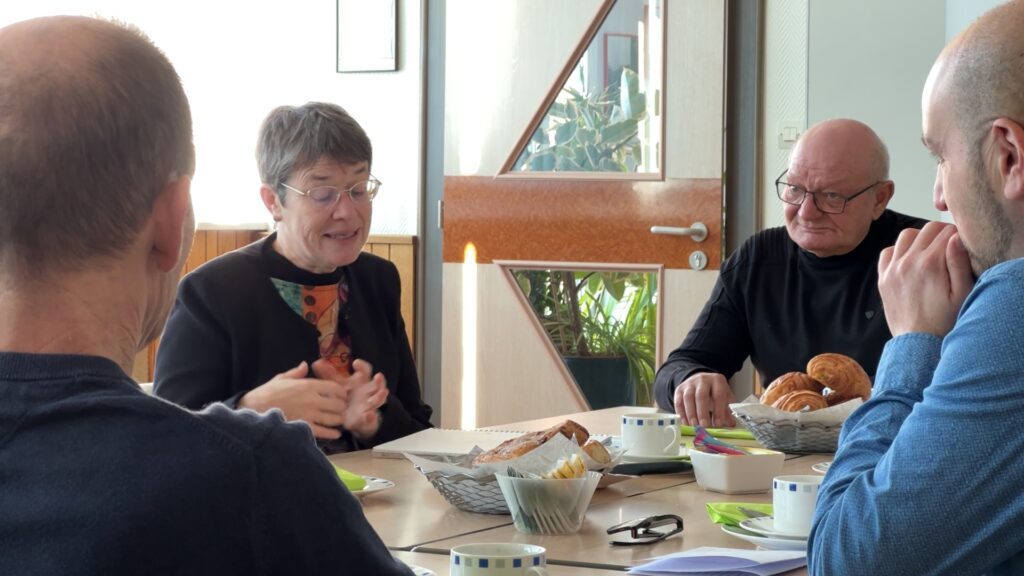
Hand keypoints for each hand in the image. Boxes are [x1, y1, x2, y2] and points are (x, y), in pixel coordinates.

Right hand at [238, 361, 348, 439]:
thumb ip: (296, 373)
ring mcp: (309, 414)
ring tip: (339, 421)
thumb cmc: (266, 393)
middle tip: (341, 410)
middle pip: (338, 404)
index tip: (341, 396)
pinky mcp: (303, 427)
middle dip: (341, 407)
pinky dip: (332, 433)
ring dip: (338, 420)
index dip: (341, 393)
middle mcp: (312, 399)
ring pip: (333, 418)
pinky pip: (323, 432)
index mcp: (308, 385)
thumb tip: (305, 364)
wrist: (253, 409)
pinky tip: (335, 434)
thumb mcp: (281, 378)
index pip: (335, 388)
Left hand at [311, 358, 388, 439]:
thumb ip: (328, 375)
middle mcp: (368, 391)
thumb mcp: (337, 385)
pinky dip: (371, 416)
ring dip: (380, 396)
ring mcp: (370, 404)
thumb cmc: (346, 396)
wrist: (353, 417)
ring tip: (382, 392)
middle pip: (377, 384)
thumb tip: (316, 363)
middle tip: (378, 376)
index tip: (355, 363)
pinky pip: (371, 417)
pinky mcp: (367, 418)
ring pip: (379, 399)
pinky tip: (369, 414)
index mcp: (361, 382)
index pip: (365, 371)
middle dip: (379, 380)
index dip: (362, 366)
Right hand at [673, 372, 735, 426]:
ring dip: (691, 414)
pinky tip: (686, 422)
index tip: (718, 424)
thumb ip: (727, 411)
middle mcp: (702, 379)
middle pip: (701, 395)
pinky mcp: (679, 389)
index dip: (719, 410)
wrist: (700, 380)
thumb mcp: (724, 397)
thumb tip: (730, 424)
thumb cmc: (714, 392)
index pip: (719, 395)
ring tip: (694, 426)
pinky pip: (678, 401)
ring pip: (688, 398)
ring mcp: (689, 384)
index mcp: (717, 380)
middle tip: (704, 426)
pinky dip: (681, 413)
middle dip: (702, 412)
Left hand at [878, 221, 974, 336]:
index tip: (961, 245)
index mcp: (930, 264)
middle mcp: (908, 262)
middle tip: (948, 246)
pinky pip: (887, 252)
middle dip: (942, 233)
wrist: (917, 343)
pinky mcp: (883, 278)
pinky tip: (909, 261)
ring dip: (920, 238)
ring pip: (906, 235)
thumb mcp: (962, 294)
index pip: (947, 232)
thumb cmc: (944, 321)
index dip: (958, 235)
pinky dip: (898, 250)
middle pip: (927, 229)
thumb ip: (959, 263)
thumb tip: (955, 237)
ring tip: (930, 252)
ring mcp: (892, 269)